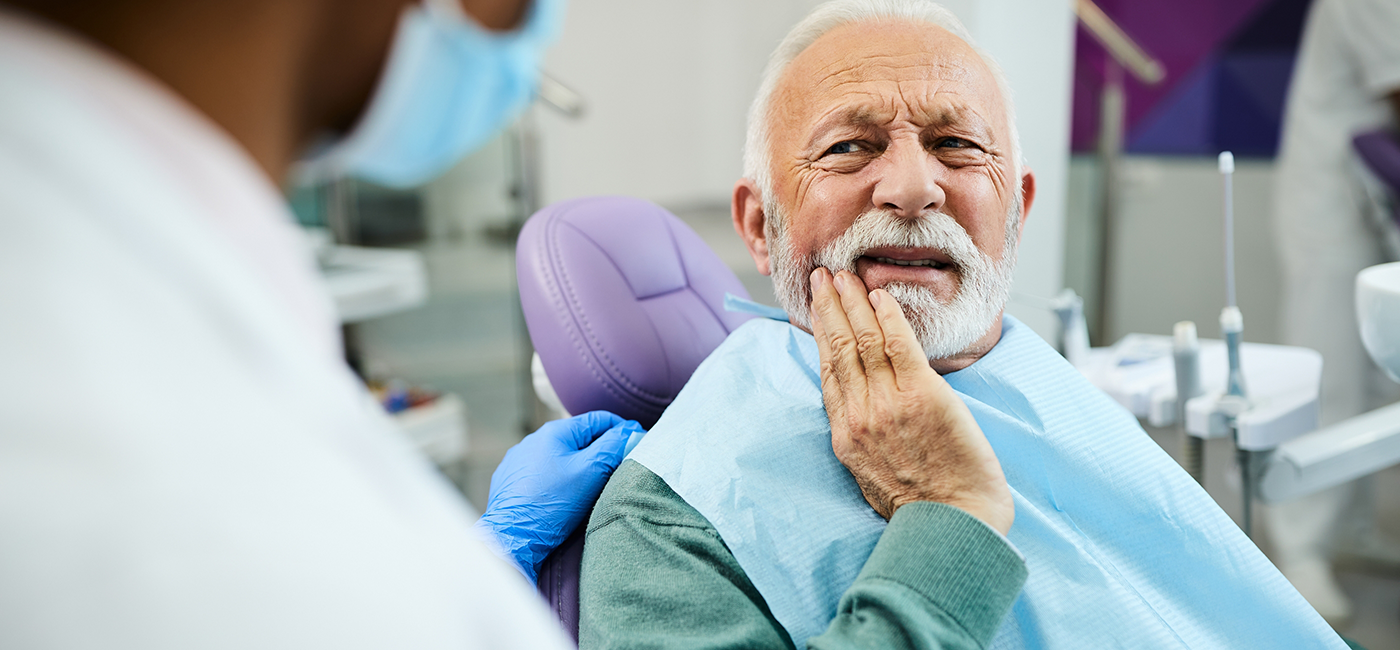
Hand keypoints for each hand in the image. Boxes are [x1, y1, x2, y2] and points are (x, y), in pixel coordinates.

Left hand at [474, 411, 643, 581]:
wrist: (512, 537)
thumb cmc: (552, 503)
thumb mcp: (591, 471)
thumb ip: (613, 446)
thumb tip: (631, 432)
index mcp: (555, 431)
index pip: (599, 420)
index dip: (622, 430)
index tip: (637, 443)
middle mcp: (533, 440)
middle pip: (580, 438)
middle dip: (601, 450)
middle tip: (618, 468)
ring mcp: (519, 460)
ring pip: (560, 456)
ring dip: (579, 466)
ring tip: (591, 486)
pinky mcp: (511, 481)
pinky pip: (543, 473)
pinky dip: (558, 479)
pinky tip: (563, 496)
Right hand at [808, 268, 1013, 534]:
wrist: (953, 522)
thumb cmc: (920, 506)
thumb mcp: (869, 474)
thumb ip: (861, 437)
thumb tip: (859, 409)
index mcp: (846, 435)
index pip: (828, 372)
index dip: (821, 335)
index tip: (817, 309)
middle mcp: (860, 415)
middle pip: (838, 349)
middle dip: (829, 308)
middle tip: (822, 276)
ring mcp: (889, 404)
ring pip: (864, 341)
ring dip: (852, 302)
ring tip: (845, 275)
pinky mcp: (922, 396)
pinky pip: (899, 345)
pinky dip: (888, 316)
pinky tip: (880, 294)